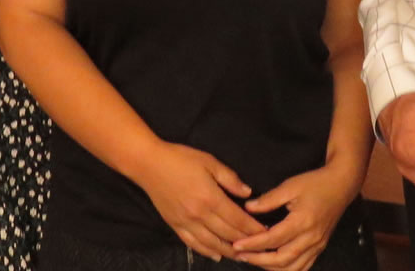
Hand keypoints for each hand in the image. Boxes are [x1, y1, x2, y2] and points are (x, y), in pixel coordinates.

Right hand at [135, 143, 263, 261]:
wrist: (148, 164)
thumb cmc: (180, 158)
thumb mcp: (209, 161)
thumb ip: (230, 179)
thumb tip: (248, 193)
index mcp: (211, 197)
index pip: (238, 219)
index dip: (253, 228)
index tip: (266, 232)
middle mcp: (199, 214)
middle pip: (228, 234)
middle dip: (246, 241)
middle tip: (260, 246)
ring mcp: (186, 222)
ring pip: (212, 244)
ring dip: (229, 251)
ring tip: (243, 256)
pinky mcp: (175, 226)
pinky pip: (193, 244)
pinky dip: (207, 252)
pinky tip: (216, 255)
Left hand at [232, 161, 361, 270]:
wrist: (342, 185)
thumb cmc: (316, 183)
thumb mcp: (290, 185)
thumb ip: (269, 199)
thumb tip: (248, 207)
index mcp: (302, 221)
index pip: (273, 239)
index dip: (253, 244)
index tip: (237, 244)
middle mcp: (311, 238)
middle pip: (282, 259)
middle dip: (258, 260)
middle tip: (241, 255)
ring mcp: (317, 245)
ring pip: (293, 268)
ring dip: (272, 268)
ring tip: (254, 260)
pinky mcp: (320, 247)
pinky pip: (304, 267)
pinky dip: (287, 270)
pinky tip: (274, 265)